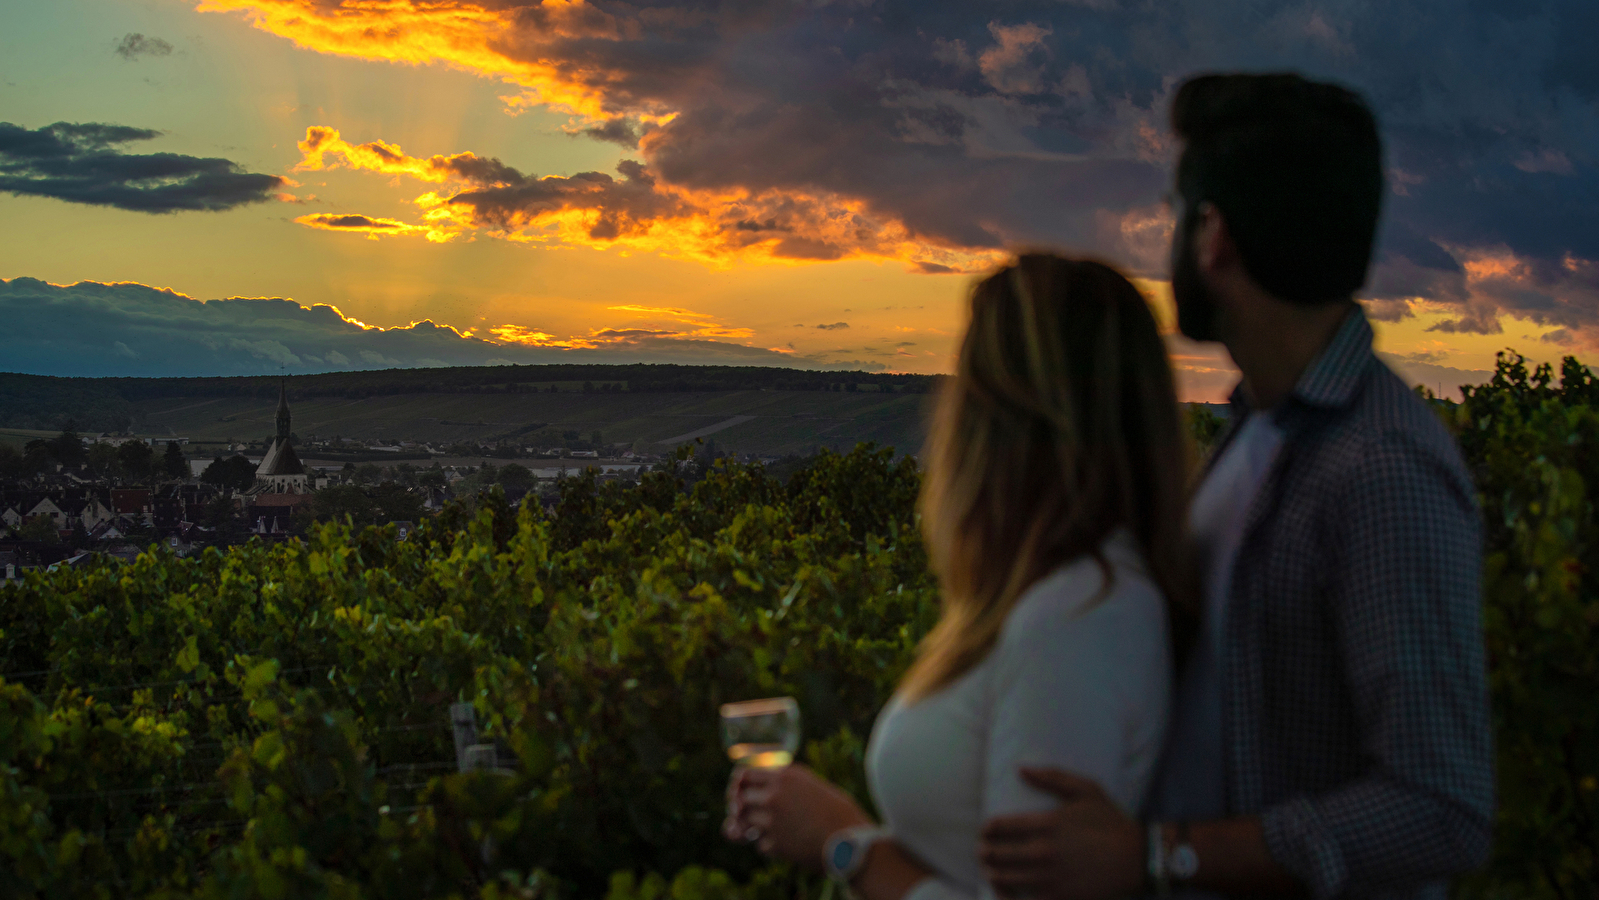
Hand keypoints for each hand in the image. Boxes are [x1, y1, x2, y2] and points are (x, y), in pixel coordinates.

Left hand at [723, 764, 871, 867]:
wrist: (852, 840)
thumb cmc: (837, 812)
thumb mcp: (811, 786)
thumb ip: (785, 785)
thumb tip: (758, 792)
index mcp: (785, 776)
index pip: (744, 774)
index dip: (738, 785)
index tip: (739, 793)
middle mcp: (774, 795)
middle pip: (740, 799)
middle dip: (741, 809)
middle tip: (749, 816)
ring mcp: (771, 820)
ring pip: (746, 823)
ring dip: (755, 828)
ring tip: (777, 830)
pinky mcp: (774, 844)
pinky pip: (760, 845)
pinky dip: (770, 846)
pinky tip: (789, 845)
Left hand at [978, 768, 1143, 899]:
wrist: (1137, 859)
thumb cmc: (1111, 822)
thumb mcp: (1086, 790)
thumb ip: (1052, 777)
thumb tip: (1021, 769)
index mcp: (1047, 823)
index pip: (1001, 827)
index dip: (987, 829)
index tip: (986, 831)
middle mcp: (1044, 851)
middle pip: (998, 854)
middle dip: (986, 853)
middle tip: (982, 852)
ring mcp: (1050, 877)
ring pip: (1006, 878)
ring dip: (993, 874)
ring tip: (990, 871)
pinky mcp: (1059, 898)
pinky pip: (1023, 899)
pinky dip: (1010, 896)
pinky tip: (1007, 892)